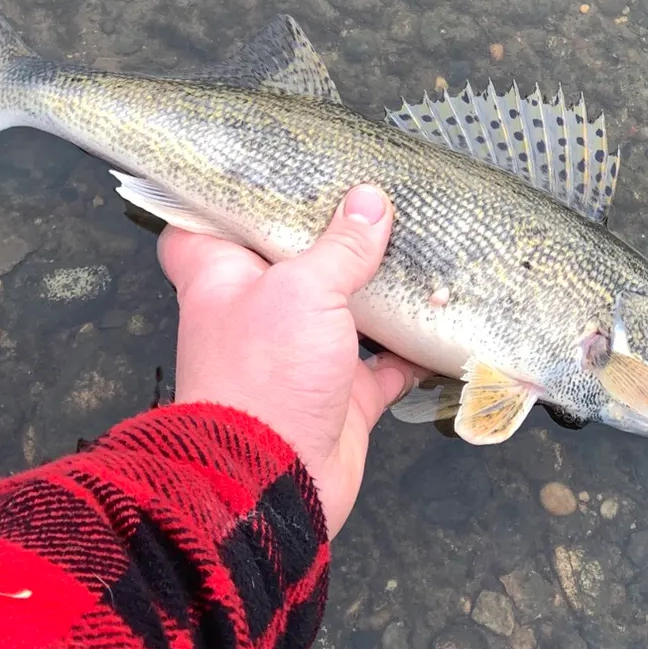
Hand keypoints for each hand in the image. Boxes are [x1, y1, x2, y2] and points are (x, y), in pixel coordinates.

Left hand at [158, 184, 421, 537]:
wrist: (273, 483)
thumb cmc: (263, 377)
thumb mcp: (302, 291)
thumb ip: (340, 246)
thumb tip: (370, 201)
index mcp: (223, 276)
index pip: (203, 222)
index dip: (225, 195)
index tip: (261, 165)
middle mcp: (258, 311)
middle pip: (289, 260)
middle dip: (326, 233)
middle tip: (366, 191)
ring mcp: (300, 354)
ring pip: (343, 308)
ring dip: (377, 286)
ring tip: (417, 242)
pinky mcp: (340, 395)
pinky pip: (385, 363)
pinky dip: (413, 348)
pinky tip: (444, 318)